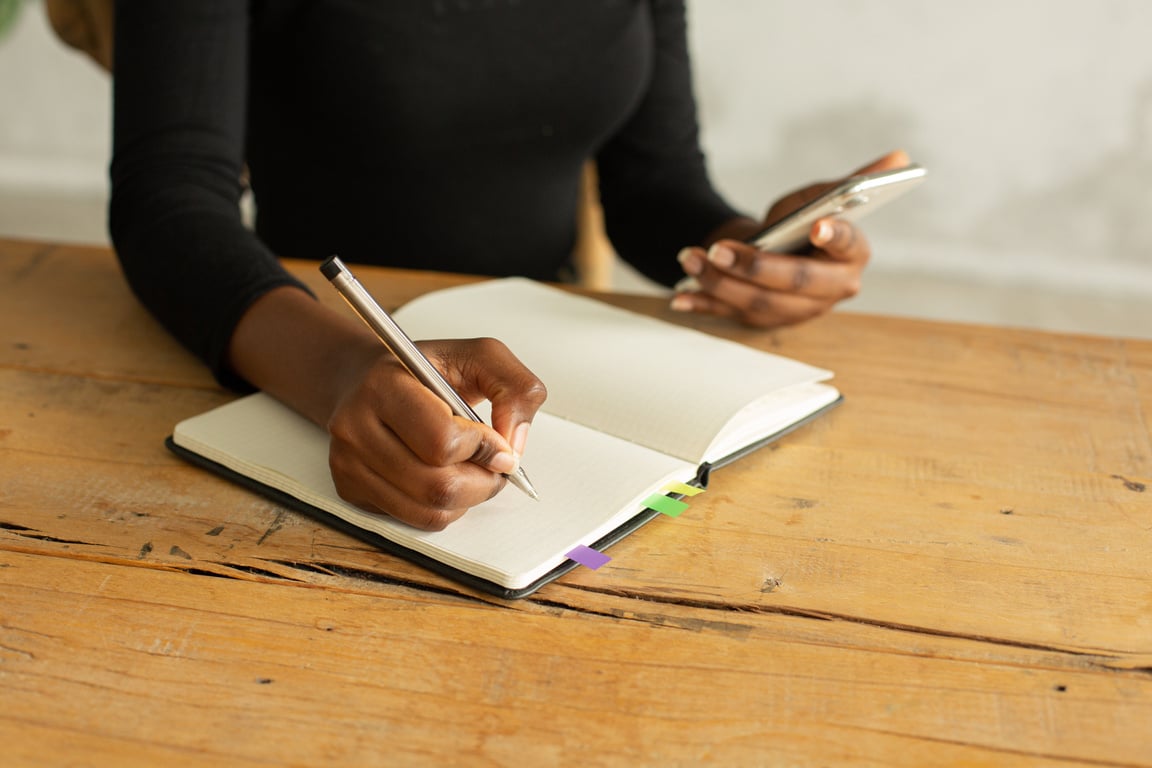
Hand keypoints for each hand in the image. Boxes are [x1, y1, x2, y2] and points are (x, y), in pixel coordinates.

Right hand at [326, 337, 546, 530]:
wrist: (365, 379)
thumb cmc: (425, 370)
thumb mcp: (479, 356)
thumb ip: (514, 387)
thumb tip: (514, 443)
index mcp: (384, 385)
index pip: (442, 441)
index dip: (484, 448)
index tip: (498, 441)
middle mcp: (354, 426)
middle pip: (437, 486)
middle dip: (483, 481)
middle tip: (495, 465)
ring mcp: (347, 462)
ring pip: (429, 510)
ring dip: (468, 498)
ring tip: (474, 470)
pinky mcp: (350, 488)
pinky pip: (415, 519)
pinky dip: (445, 507)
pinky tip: (446, 477)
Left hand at [671, 150, 910, 327]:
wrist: (771, 250)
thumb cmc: (798, 223)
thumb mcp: (818, 198)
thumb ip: (851, 183)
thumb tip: (901, 157)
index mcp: (852, 257)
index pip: (848, 246)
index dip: (833, 236)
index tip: (816, 224)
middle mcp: (830, 291)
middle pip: (795, 282)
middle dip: (755, 267)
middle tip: (718, 249)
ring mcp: (797, 312)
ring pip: (759, 303)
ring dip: (720, 283)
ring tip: (691, 259)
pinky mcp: (763, 323)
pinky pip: (731, 317)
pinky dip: (704, 306)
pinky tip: (680, 298)